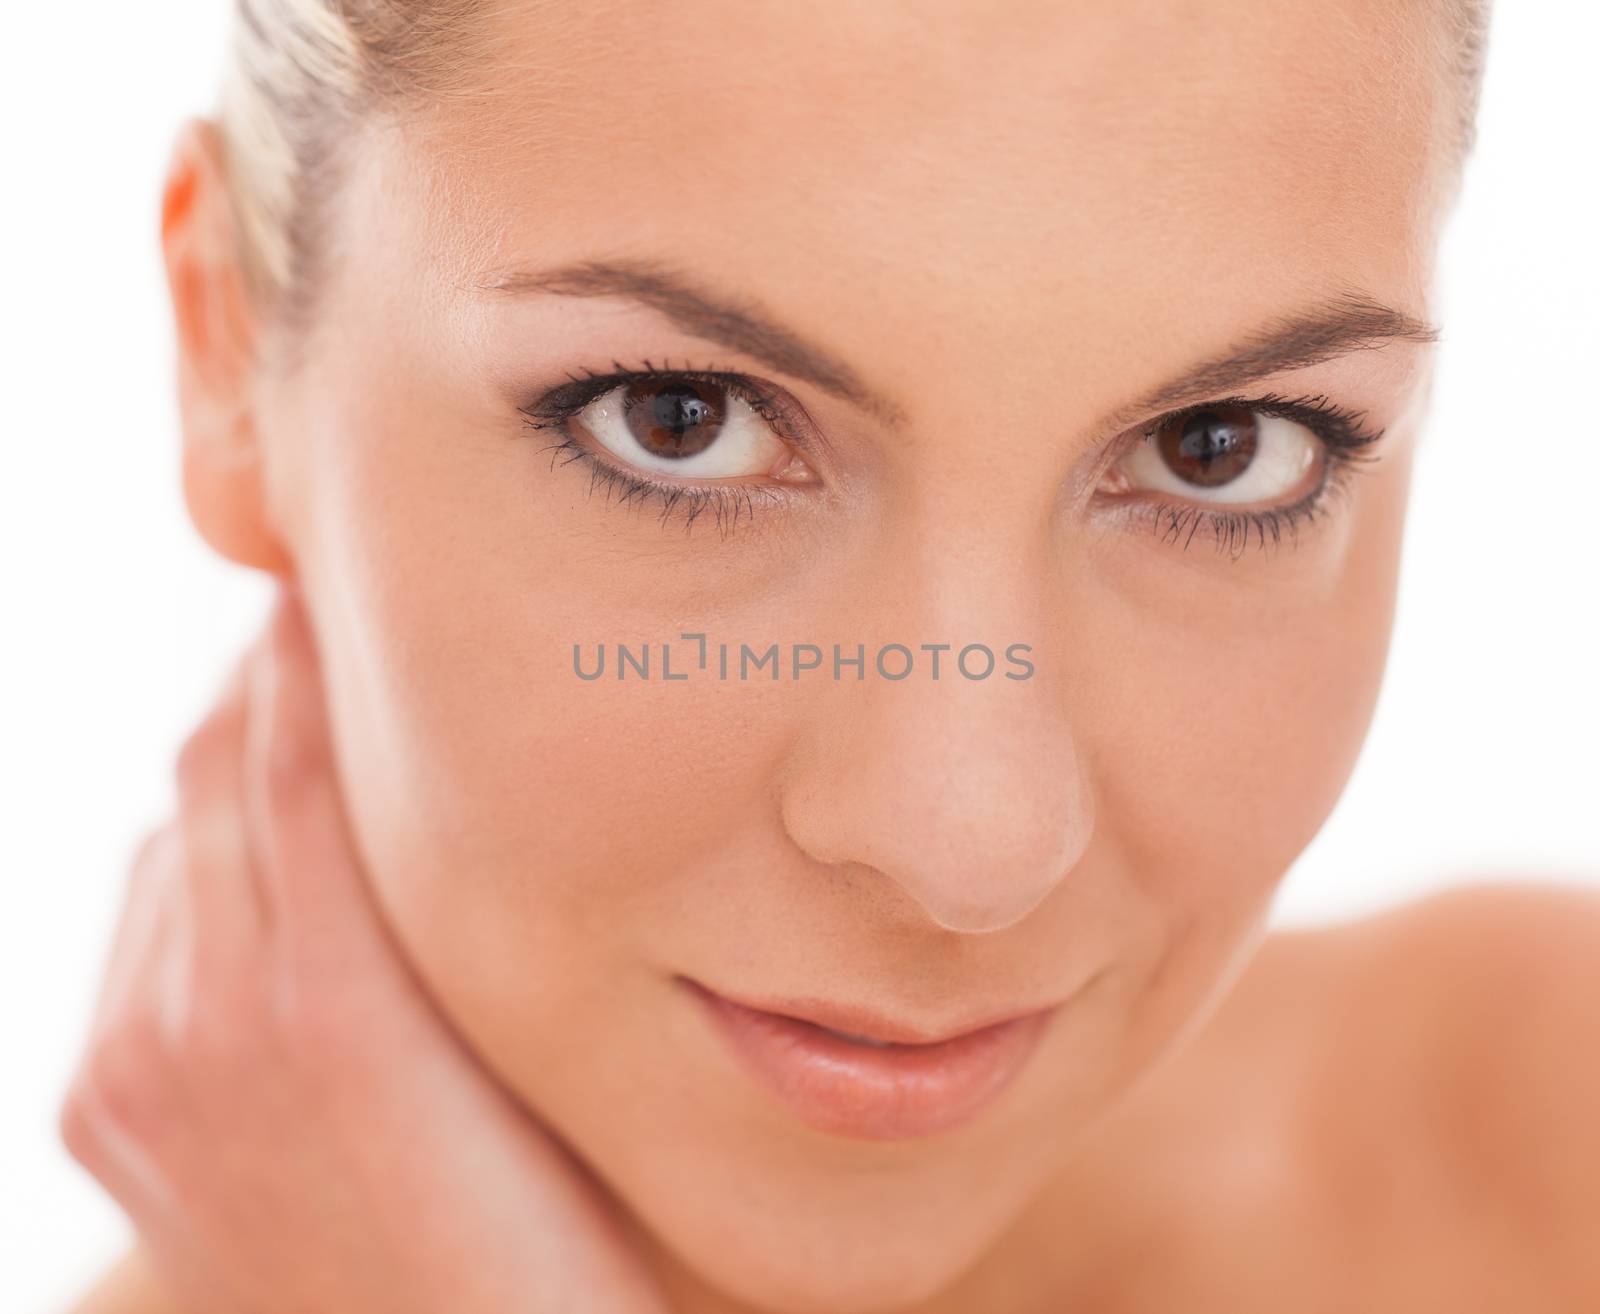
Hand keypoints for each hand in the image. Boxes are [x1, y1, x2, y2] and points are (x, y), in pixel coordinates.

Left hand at [60, 581, 668, 1313]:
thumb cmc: (540, 1233)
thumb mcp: (529, 1048)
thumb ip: (452, 885)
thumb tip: (417, 739)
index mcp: (326, 1005)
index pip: (296, 746)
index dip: (321, 643)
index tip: (360, 572)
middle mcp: (200, 1024)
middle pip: (218, 765)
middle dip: (275, 677)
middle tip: (342, 612)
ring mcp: (137, 1068)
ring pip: (175, 829)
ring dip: (239, 756)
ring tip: (316, 708)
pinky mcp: (103, 1108)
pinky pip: (143, 915)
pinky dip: (196, 851)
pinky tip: (264, 839)